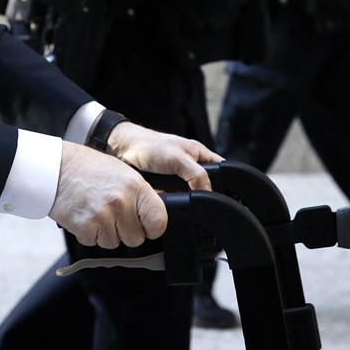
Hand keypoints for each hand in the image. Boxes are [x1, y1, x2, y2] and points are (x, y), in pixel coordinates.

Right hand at [49, 141, 164, 249]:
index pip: (159, 222)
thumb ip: (140, 193)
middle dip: (125, 231)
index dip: (152, 228)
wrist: (55, 168)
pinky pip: (94, 243)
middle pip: (136, 239)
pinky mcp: (85, 227)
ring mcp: (102, 216)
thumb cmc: (89, 168)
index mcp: (135, 186)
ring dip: (105, 233)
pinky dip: (89, 234)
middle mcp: (121, 202)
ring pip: (114, 243)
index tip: (144, 225)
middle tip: (112, 214)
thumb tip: (159, 212)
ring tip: (95, 210)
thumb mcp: (122, 172)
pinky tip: (84, 215)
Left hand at [106, 121, 223, 192]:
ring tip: (177, 199)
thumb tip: (207, 192)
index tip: (223, 198)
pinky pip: (175, 200)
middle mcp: (192, 166)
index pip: (223, 171)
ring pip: (190, 196)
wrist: (123, 150)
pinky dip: (172, 203)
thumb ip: (196, 174)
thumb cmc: (149, 145)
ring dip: (184, 200)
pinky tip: (167, 203)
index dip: (227, 184)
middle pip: (207, 187)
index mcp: (200, 155)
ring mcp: (179, 178)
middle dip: (201, 196)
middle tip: (194, 200)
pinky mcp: (167, 188)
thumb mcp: (177, 158)